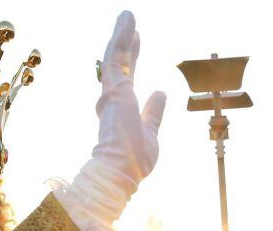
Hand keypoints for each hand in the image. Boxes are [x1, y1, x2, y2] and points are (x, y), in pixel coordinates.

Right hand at [94, 12, 165, 181]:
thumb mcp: (150, 133)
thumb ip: (154, 113)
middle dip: (128, 44)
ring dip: (122, 35)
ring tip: (128, 15)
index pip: (128, 78)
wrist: (120, 171)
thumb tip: (160, 93)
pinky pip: (116, 57)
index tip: (137, 44)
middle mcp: (113, 100)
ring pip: (117, 57)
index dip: (133, 60)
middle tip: (131, 25)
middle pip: (123, 65)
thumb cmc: (134, 161)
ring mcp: (111, 94)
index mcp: (122, 110)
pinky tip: (127, 22)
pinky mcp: (112, 89)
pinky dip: (121, 38)